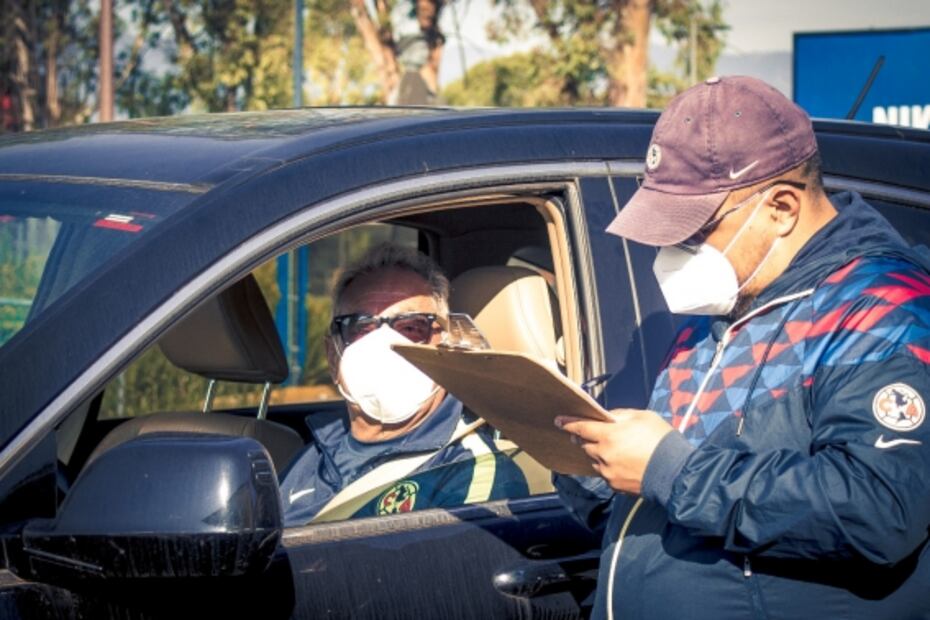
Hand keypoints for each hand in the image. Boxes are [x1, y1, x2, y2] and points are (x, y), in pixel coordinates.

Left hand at [555, 409, 673, 493]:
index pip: (581, 428)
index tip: (558, 420)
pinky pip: (605, 474)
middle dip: (584, 438)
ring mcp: (608, 473)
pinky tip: (621, 463)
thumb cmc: (661, 440)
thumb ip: (620, 416)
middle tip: (588, 433)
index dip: (569, 423)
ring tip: (611, 449)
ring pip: (594, 461)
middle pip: (585, 445)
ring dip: (598, 453)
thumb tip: (608, 418)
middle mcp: (604, 455)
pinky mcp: (615, 486)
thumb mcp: (642, 417)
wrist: (676, 472)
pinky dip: (608, 467)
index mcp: (609, 436)